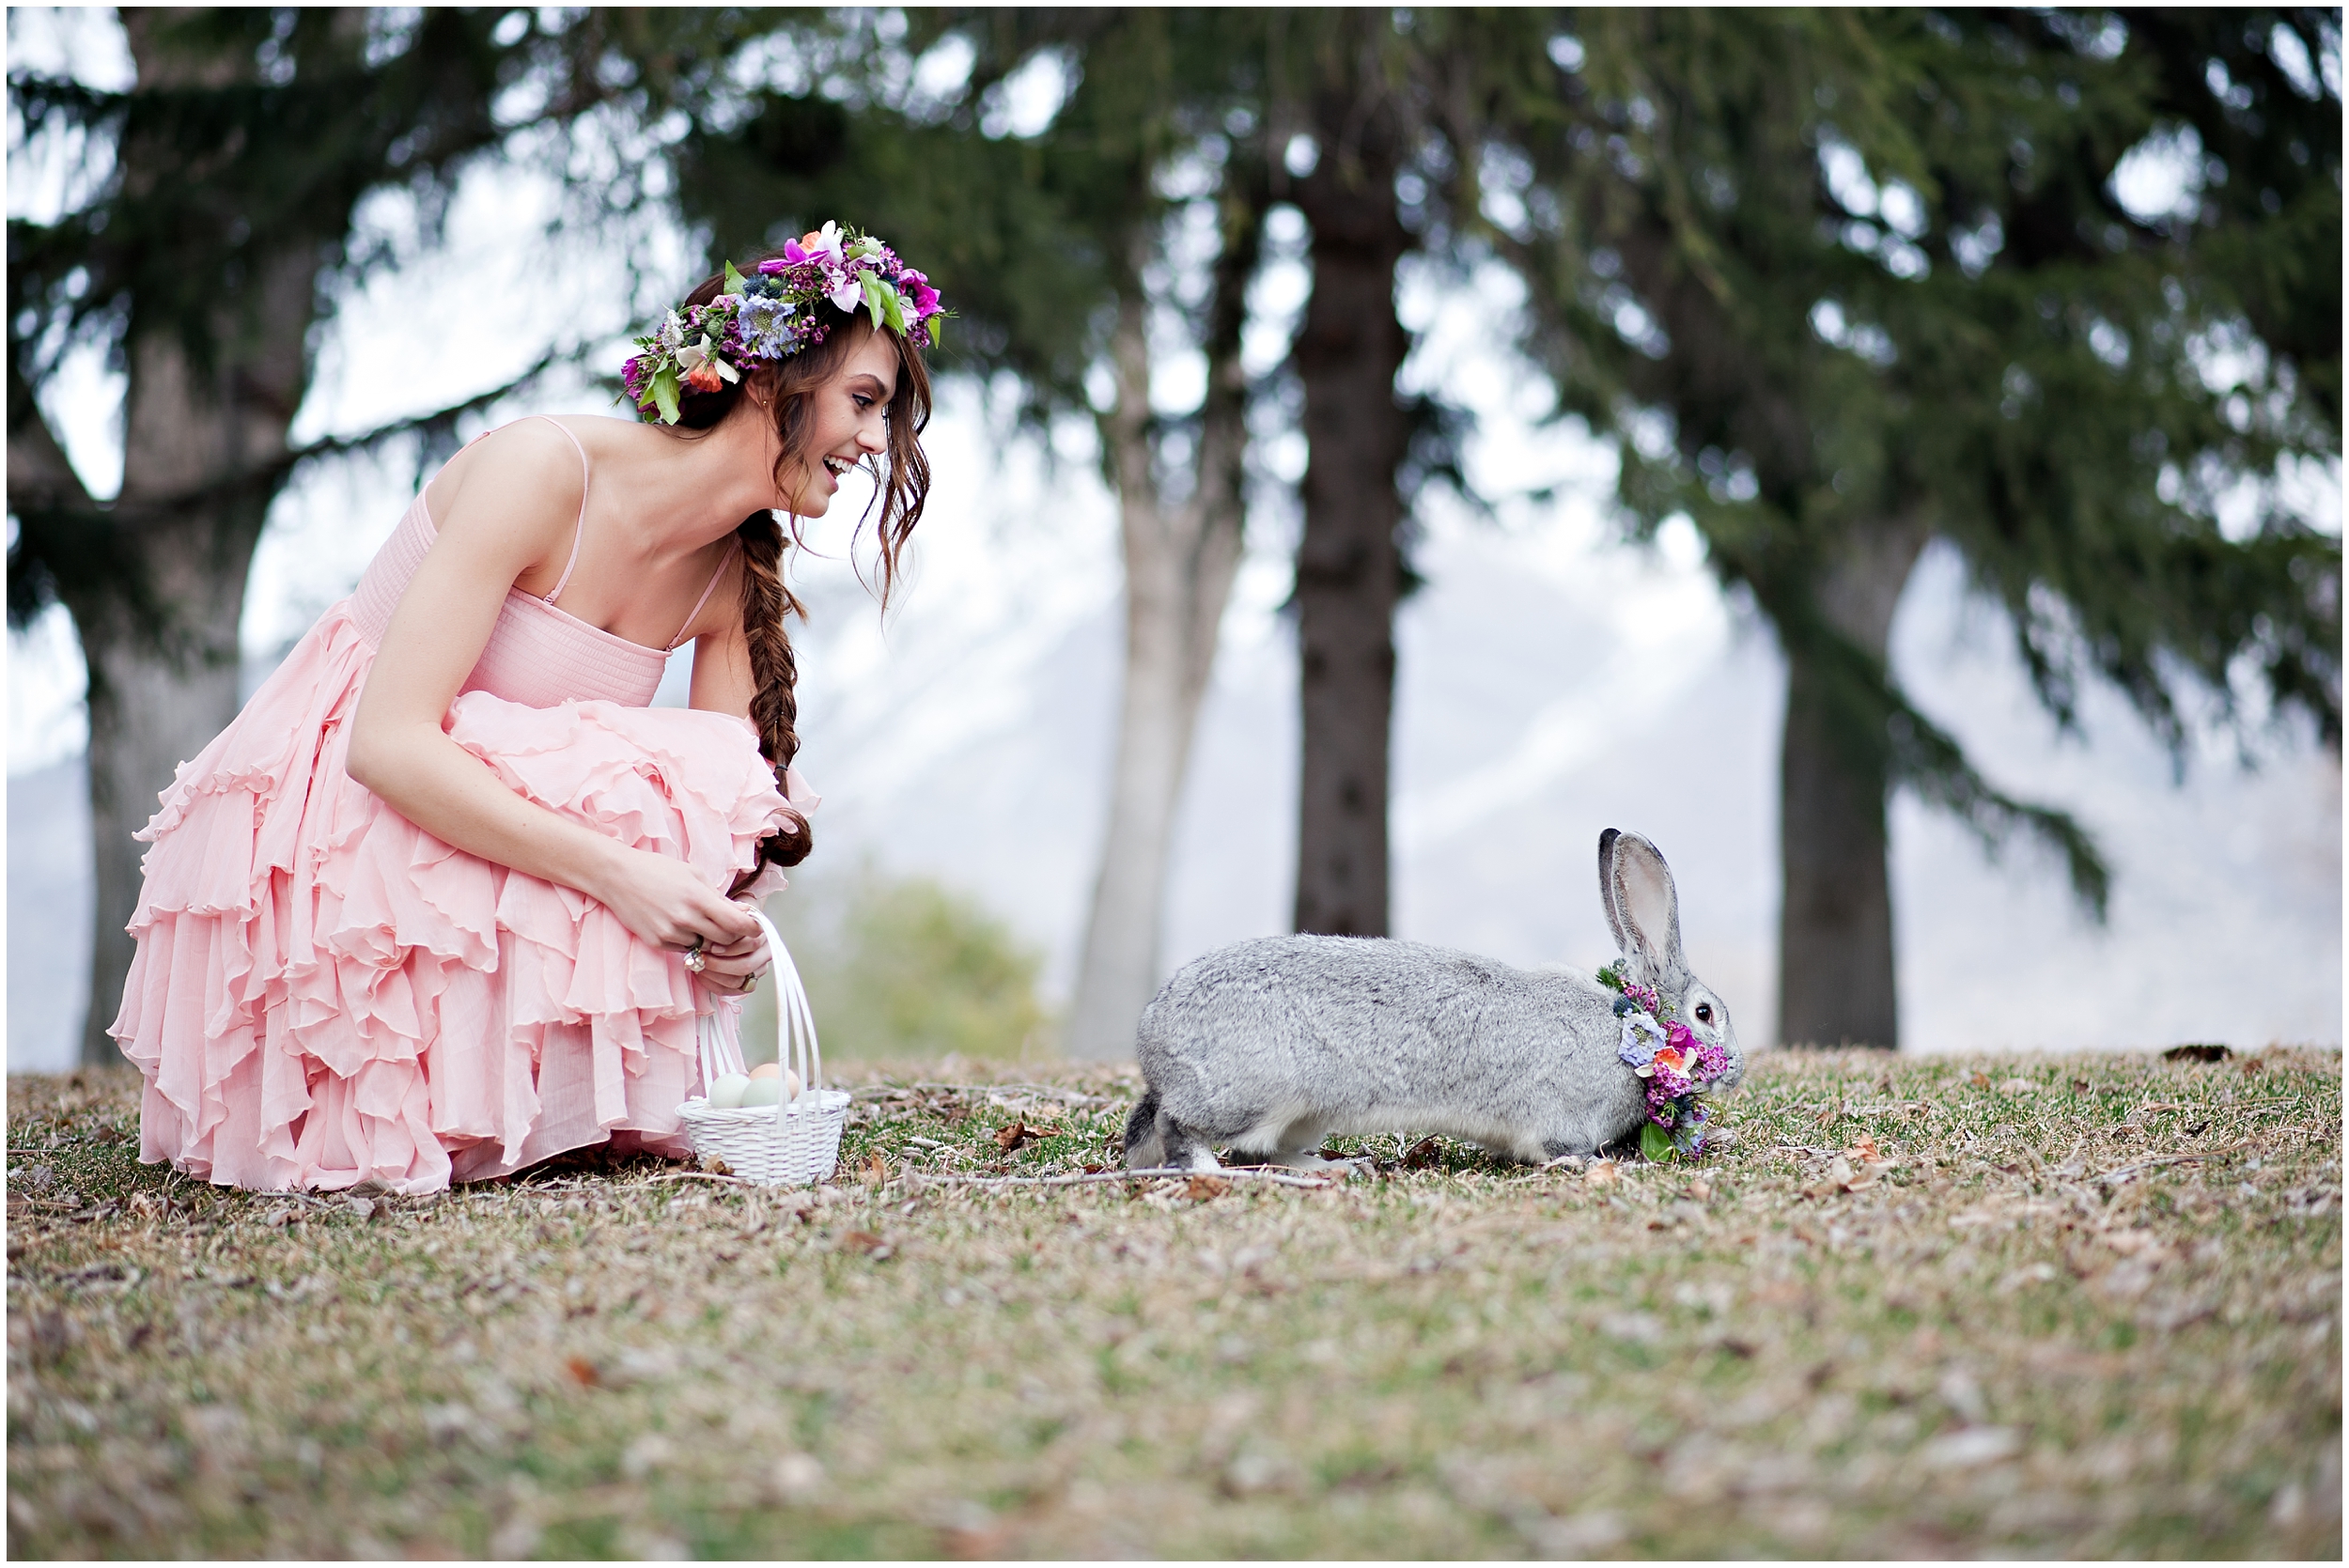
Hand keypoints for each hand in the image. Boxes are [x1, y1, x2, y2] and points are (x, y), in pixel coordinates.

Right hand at [591, 847, 760, 955]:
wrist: (618, 876)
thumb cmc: (658, 870)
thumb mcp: (695, 874)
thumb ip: (719, 897)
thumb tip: (744, 913)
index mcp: (698, 898)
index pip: (737, 924)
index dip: (751, 928)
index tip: (754, 926)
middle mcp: (685, 919)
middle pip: (725, 940)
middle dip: (734, 935)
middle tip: (731, 925)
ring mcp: (670, 933)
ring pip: (705, 947)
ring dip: (710, 938)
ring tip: (701, 921)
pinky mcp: (657, 942)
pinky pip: (685, 949)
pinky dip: (689, 941)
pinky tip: (681, 924)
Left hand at [694, 898, 774, 994]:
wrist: (728, 925)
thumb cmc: (725, 917)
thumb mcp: (727, 908)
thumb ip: (728, 911)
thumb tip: (726, 916)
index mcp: (763, 934)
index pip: (752, 944)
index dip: (731, 947)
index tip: (712, 946)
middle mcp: (765, 953)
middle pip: (746, 965)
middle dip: (719, 964)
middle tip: (701, 958)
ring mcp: (757, 969)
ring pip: (738, 981)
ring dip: (714, 975)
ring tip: (698, 965)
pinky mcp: (747, 983)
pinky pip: (731, 991)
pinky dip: (713, 985)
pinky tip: (701, 975)